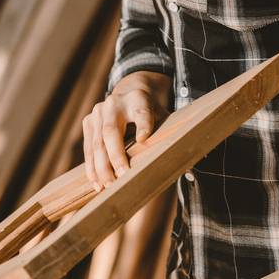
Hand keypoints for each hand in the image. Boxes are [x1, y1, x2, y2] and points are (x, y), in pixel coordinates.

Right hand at [81, 72, 170, 190]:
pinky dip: (91, 166)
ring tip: (105, 187)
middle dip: (115, 157)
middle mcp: (114, 103)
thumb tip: (190, 163)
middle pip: (111, 131)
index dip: (143, 125)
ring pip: (96, 142)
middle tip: (121, 179)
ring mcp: (98, 111)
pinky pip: (88, 147)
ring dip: (100, 167)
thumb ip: (170, 134)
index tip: (143, 139)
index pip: (142, 112)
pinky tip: (96, 181)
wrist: (129, 92)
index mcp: (138, 98)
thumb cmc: (150, 112)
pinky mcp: (88, 121)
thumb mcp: (162, 116)